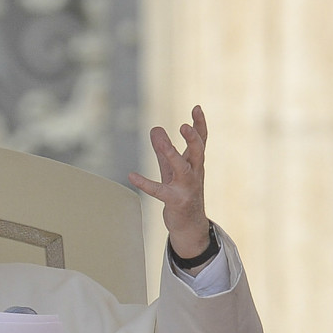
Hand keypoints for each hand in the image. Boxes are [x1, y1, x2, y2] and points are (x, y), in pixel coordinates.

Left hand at [128, 105, 210, 257]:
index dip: (200, 125)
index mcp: (195, 164)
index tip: (196, 107)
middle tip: (184, 126)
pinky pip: (159, 191)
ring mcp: (186, 188)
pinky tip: (131, 176)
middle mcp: (195, 174)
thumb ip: (163, 150)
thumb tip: (155, 128)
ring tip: (161, 141)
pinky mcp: (175, 201)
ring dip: (172, 154)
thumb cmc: (181, 193)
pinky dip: (145, 183)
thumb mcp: (171, 169)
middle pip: (198, 153)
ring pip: (182, 169)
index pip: (201, 141)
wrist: (190, 224)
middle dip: (193, 139)